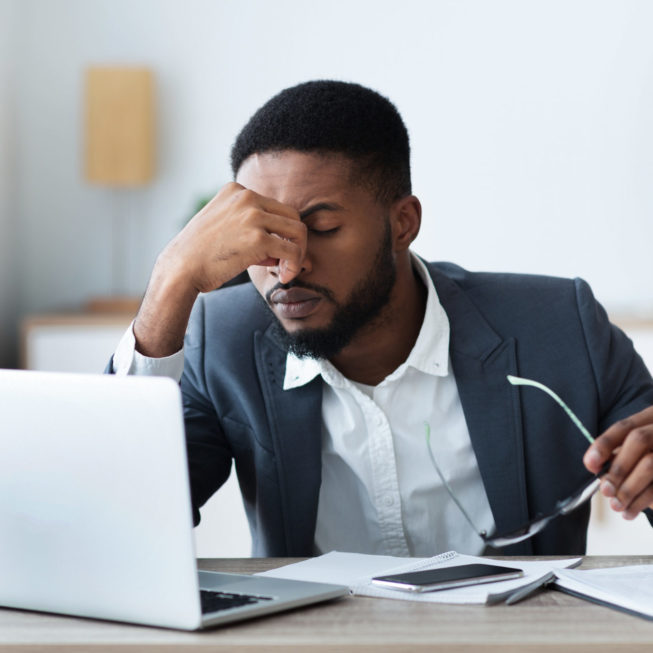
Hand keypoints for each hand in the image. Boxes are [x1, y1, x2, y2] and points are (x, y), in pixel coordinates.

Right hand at [159, 182, 306, 292]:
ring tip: (287, 270)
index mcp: (237, 190)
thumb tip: (282, 246)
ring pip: (298, 231)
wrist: (181, 268)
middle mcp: (246, 197)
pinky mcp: (258, 238)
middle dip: (294, 241)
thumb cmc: (200, 255)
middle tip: (285, 262)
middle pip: (292, 216)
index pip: (275, 207)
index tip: (271, 252)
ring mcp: (253, 216)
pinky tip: (285, 277)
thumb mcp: (223, 226)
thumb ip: (250, 227)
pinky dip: (295, 265)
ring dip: (298, 253)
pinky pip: (292, 251)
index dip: (278, 231)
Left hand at [583, 406, 652, 518]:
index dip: (604, 444)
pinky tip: (632, 511)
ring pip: (651, 464)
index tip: (590, 463)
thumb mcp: (644, 445)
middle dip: (618, 468)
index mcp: (652, 416)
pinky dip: (643, 501)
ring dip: (629, 489)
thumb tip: (598, 468)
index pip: (624, 427)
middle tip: (605, 490)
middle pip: (638, 440)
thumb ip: (622, 453)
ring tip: (617, 506)